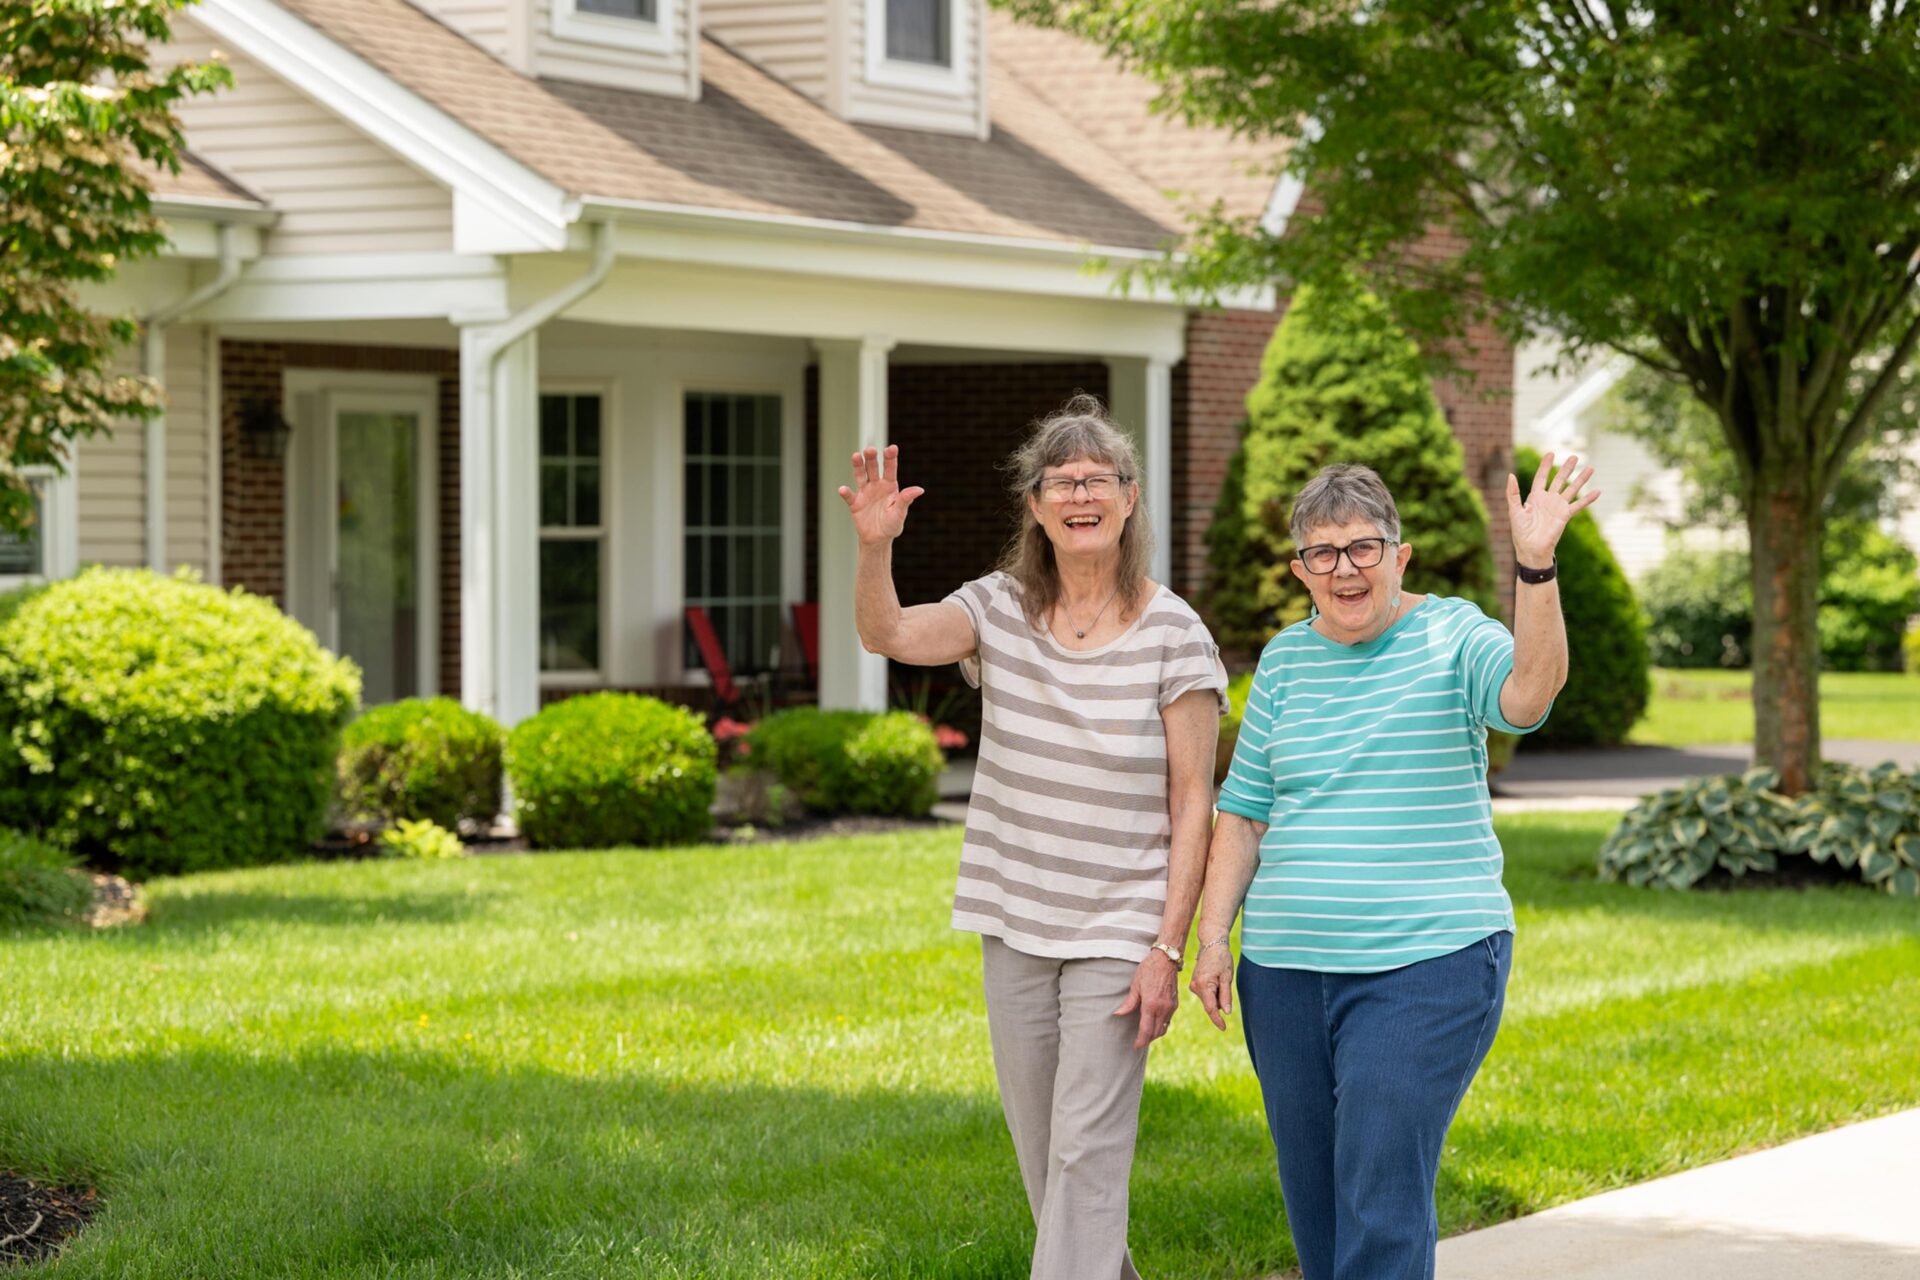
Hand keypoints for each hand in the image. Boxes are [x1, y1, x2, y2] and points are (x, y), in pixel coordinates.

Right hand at [837, 444, 923, 545]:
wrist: (878, 539)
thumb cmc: (892, 525)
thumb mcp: (900, 513)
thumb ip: (906, 500)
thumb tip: (920, 489)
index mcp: (890, 485)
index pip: (890, 468)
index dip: (891, 458)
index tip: (892, 448)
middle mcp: (876, 485)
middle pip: (873, 468)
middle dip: (871, 458)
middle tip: (870, 450)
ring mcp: (865, 493)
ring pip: (860, 476)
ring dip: (857, 466)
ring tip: (855, 456)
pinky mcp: (855, 503)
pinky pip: (850, 496)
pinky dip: (846, 493)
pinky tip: (843, 489)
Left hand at [1114, 951, 1179, 1049]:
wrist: (1166, 960)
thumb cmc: (1148, 970)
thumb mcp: (1136, 985)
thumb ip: (1129, 1003)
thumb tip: (1117, 1014)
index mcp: (1151, 1004)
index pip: (1146, 1029)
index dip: (1140, 1040)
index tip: (1135, 1046)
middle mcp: (1163, 1008)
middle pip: (1156, 1032)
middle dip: (1147, 1039)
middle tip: (1138, 1042)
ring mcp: (1171, 1007)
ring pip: (1163, 1028)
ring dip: (1155, 1034)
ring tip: (1145, 1035)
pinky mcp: (1175, 1004)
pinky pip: (1168, 1021)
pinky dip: (1161, 1026)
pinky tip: (1154, 1024)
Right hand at [1188, 940, 1233, 1030]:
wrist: (1211, 944)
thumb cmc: (1221, 959)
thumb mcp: (1227, 977)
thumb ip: (1226, 995)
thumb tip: (1226, 1012)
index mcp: (1204, 985)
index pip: (1210, 1008)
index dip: (1217, 1020)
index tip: (1224, 1028)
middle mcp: (1195, 986)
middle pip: (1210, 1004)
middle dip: (1220, 1001)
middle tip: (1226, 983)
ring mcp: (1193, 985)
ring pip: (1208, 1000)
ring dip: (1217, 996)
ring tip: (1221, 978)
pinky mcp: (1195, 984)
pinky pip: (1206, 995)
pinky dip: (1213, 992)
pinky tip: (1216, 979)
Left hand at [1507, 451, 1599, 566]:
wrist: (1531, 550)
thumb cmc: (1521, 533)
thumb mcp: (1514, 511)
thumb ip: (1512, 493)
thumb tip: (1510, 475)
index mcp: (1534, 498)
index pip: (1541, 478)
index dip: (1545, 466)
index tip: (1550, 454)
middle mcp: (1548, 500)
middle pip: (1559, 480)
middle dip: (1566, 468)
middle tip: (1575, 457)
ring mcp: (1558, 507)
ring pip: (1572, 489)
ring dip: (1581, 479)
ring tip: (1590, 468)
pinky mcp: (1565, 516)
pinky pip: (1578, 505)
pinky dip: (1588, 499)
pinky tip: (1598, 491)